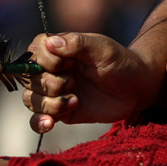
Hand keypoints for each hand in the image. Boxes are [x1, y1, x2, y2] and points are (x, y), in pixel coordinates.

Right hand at [23, 33, 161, 133]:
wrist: (136, 89)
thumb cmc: (121, 62)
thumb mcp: (102, 49)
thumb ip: (77, 43)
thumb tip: (50, 41)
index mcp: (58, 50)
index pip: (34, 53)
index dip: (46, 62)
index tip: (67, 65)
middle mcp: (51, 70)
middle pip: (30, 79)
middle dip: (50, 85)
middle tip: (73, 83)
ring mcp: (54, 92)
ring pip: (31, 99)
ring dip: (49, 104)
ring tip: (74, 102)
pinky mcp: (60, 112)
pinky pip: (37, 119)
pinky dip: (39, 122)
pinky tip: (50, 123)